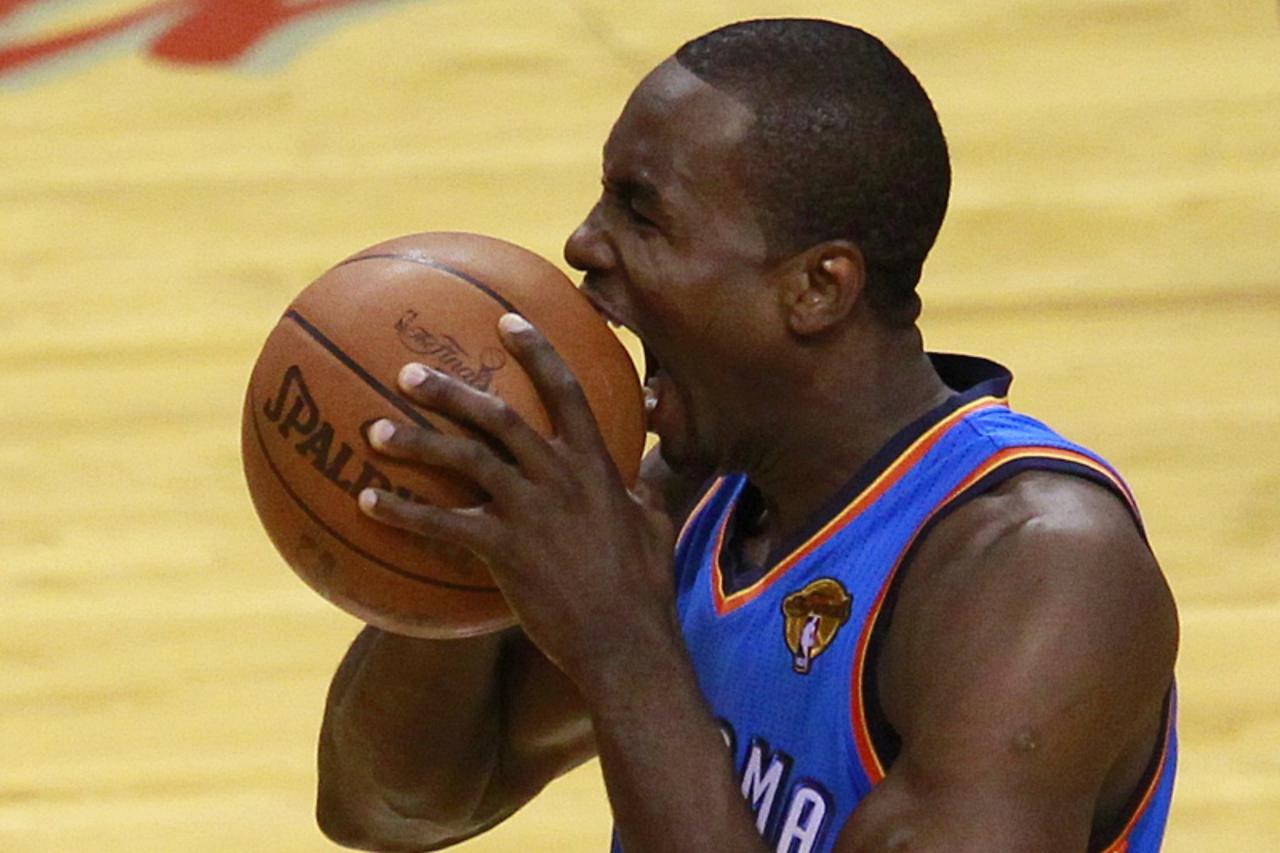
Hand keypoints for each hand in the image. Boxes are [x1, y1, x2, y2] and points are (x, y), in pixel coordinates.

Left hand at [358, 313, 678, 686]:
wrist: (625, 642)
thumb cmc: (645, 589)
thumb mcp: (656, 527)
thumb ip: (644, 494)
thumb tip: (646, 480)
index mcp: (596, 465)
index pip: (566, 391)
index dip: (536, 351)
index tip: (507, 321)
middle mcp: (559, 476)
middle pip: (498, 417)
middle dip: (451, 390)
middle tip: (408, 373)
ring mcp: (530, 511)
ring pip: (464, 459)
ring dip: (416, 441)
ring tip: (374, 429)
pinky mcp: (504, 550)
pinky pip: (441, 524)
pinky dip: (402, 512)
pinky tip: (368, 503)